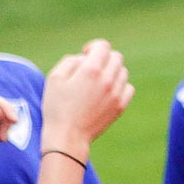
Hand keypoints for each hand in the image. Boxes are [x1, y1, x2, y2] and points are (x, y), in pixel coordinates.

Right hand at [41, 40, 132, 156]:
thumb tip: (85, 58)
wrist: (68, 136)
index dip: (94, 46)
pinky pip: (128, 88)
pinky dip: (120, 85)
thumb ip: (70, 61)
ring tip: (97, 80)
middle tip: (91, 67)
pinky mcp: (120, 106)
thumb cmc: (57, 107)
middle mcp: (107, 80)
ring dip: (112, 71)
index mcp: (91, 71)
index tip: (85, 54)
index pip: (103, 46)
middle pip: (116, 57)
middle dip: (104, 57)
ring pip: (123, 72)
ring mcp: (116, 94)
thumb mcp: (54, 78)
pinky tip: (108, 91)